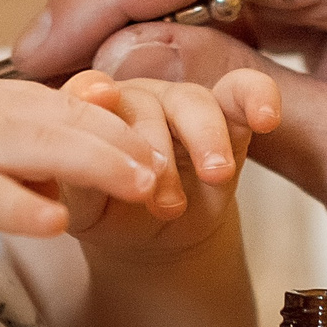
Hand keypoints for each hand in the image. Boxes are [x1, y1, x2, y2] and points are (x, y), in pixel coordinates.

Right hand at [0, 77, 160, 282]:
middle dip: (124, 144)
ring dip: (99, 167)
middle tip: (166, 172)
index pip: (74, 102)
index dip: (123, 126)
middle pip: (68, 118)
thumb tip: (102, 111)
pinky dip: (29, 206)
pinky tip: (62, 223)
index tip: (162, 151)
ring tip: (143, 189)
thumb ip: (40, 134)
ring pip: (42, 147)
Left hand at [57, 67, 278, 260]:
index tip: (101, 101)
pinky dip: (257, 97)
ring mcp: (180, 102)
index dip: (96, 98)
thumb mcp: (81, 209)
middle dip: (155, 150)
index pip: (89, 93)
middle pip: (144, 102)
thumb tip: (59, 169)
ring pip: (192, 99)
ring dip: (205, 137)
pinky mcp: (226, 114)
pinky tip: (267, 117)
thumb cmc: (108, 212)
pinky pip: (243, 91)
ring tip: (214, 175)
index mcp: (91, 110)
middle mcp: (135, 97)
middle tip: (162, 198)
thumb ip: (71, 185)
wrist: (149, 235)